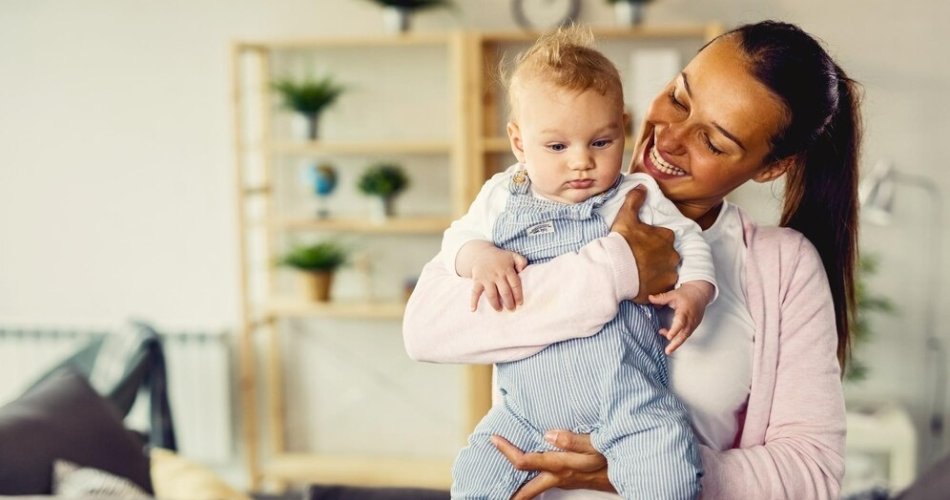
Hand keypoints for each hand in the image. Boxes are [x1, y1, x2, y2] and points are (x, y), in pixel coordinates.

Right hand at [470, 247, 527, 310]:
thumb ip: (521, 261)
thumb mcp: (512, 255)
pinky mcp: (477, 280)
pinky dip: (473, 301)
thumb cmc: (499, 258)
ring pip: (492, 294)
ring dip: (495, 304)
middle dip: (509, 303)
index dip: (518, 295)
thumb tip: (523, 270)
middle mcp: (497, 274)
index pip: (515, 284)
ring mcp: (486, 278)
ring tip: (499, 310)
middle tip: (511, 310)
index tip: (520, 303)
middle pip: (505, 291)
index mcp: (507, 270)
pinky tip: (473, 309)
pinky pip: (475, 291)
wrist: (480, 253)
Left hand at [491, 430, 612, 499]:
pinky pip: (544, 484)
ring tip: (506, 490)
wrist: (626, 472)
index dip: (508, 451)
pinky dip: (532, 483)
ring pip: (535, 488)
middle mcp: (559, 476)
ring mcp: (563, 481)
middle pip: (527, 489)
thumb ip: (572, 440)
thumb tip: (547, 434)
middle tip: (491, 492)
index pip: (526, 461)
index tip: (495, 439)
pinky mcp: (568, 480)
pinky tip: (529, 479)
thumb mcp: (596, 445)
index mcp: (561, 466)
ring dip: (520, 490)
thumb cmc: (613, 457)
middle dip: (510, 493)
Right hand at [609, 186, 679, 302]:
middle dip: (658, 257)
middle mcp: (672, 254)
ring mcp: (669, 273)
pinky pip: (663, 287)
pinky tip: (644, 284)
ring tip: (642, 274)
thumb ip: (635, 199)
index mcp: (666, 236)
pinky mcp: (663, 289)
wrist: (615, 269)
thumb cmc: (621, 243)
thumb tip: (643, 186)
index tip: (643, 244)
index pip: (665, 236)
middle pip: (668, 254)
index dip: (654, 240)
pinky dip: (656, 286)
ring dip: (657, 272)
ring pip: (667, 271)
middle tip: (641, 260)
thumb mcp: (626, 216)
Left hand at [650, 280, 713, 353]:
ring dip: (676, 343)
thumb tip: (649, 298)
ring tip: (667, 349)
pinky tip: (670, 336)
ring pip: (685, 336)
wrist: (700, 293)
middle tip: (668, 351)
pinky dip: (679, 338)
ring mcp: (693, 324)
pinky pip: (686, 334)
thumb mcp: (673, 294)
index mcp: (685, 311)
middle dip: (676, 344)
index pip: (680, 322)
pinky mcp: (693, 326)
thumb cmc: (687, 294)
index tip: (669, 337)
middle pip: (684, 334)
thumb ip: (661, 298)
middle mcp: (690, 319)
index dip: (675, 330)